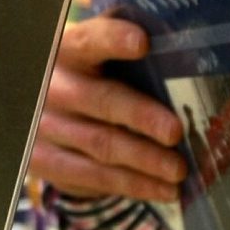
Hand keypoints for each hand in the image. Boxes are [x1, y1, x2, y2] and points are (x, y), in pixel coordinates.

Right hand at [29, 16, 186, 202]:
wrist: (44, 112)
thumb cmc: (91, 76)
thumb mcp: (101, 55)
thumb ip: (129, 44)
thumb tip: (185, 44)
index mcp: (67, 49)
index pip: (88, 40)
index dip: (112, 40)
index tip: (142, 43)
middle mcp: (50, 85)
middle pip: (98, 100)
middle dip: (140, 116)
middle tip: (175, 131)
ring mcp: (44, 126)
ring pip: (100, 144)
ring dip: (145, 160)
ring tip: (178, 170)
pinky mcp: (46, 162)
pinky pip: (94, 177)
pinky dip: (135, 185)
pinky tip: (165, 190)